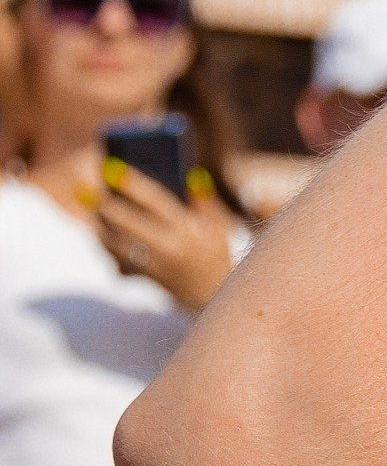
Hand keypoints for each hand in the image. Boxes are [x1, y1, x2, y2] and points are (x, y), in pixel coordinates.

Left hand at [90, 165, 232, 311]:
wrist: (213, 295)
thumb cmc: (216, 253)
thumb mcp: (219, 226)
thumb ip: (205, 201)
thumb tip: (191, 176)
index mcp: (187, 229)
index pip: (156, 201)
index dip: (133, 184)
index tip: (112, 169)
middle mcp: (169, 247)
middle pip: (128, 223)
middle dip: (106, 206)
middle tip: (87, 191)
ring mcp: (155, 265)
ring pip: (118, 245)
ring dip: (100, 226)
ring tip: (90, 208)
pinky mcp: (146, 278)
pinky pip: (119, 262)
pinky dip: (107, 247)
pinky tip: (101, 233)